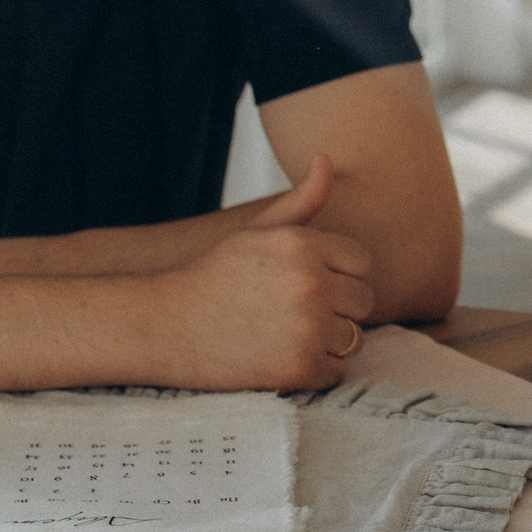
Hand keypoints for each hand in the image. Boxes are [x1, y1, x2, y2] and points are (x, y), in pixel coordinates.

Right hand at [148, 156, 377, 391]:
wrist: (167, 325)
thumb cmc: (216, 276)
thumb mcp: (257, 231)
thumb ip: (301, 200)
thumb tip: (326, 159)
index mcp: (304, 244)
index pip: (362, 263)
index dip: (339, 276)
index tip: (307, 285)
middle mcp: (311, 283)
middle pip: (364, 302)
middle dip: (337, 310)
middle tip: (295, 314)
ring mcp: (307, 327)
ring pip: (354, 339)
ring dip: (329, 343)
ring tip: (287, 335)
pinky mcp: (299, 367)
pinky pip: (336, 372)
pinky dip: (316, 371)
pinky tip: (283, 358)